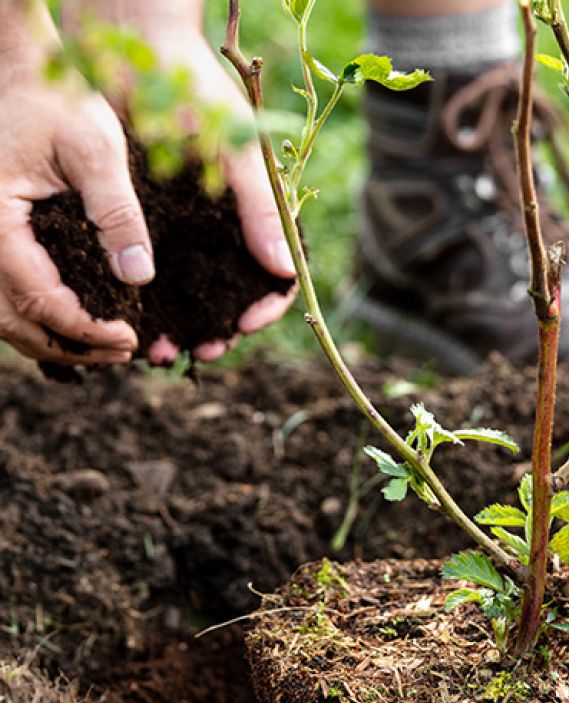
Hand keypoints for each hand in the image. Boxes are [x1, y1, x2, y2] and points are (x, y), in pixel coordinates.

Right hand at [0, 7, 145, 365]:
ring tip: (107, 347)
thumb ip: (117, 213)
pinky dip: (41, 317)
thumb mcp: (96, 149)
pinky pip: (7, 292)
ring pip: (5, 315)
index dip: (86, 329)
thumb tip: (138, 278)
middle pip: (14, 321)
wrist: (22, 67)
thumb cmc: (57, 97)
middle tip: (123, 352)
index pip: (38, 300)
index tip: (130, 338)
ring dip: (54, 339)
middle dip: (71, 346)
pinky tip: (82, 321)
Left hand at [62, 0, 296, 365]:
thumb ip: (261, 209)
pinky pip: (161, 274)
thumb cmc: (196, 90)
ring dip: (188, 326)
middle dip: (224, 328)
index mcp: (260, 212)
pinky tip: (144, 323)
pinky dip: (156, 304)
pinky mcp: (156, 221)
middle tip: (204, 351)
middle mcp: (228, 226)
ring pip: (198, 292)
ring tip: (166, 350)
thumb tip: (286, 271)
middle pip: (236, 293)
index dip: (268, 305)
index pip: (278, 274)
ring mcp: (192, 227)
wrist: (135, 46)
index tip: (246, 323)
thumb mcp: (234, 150)